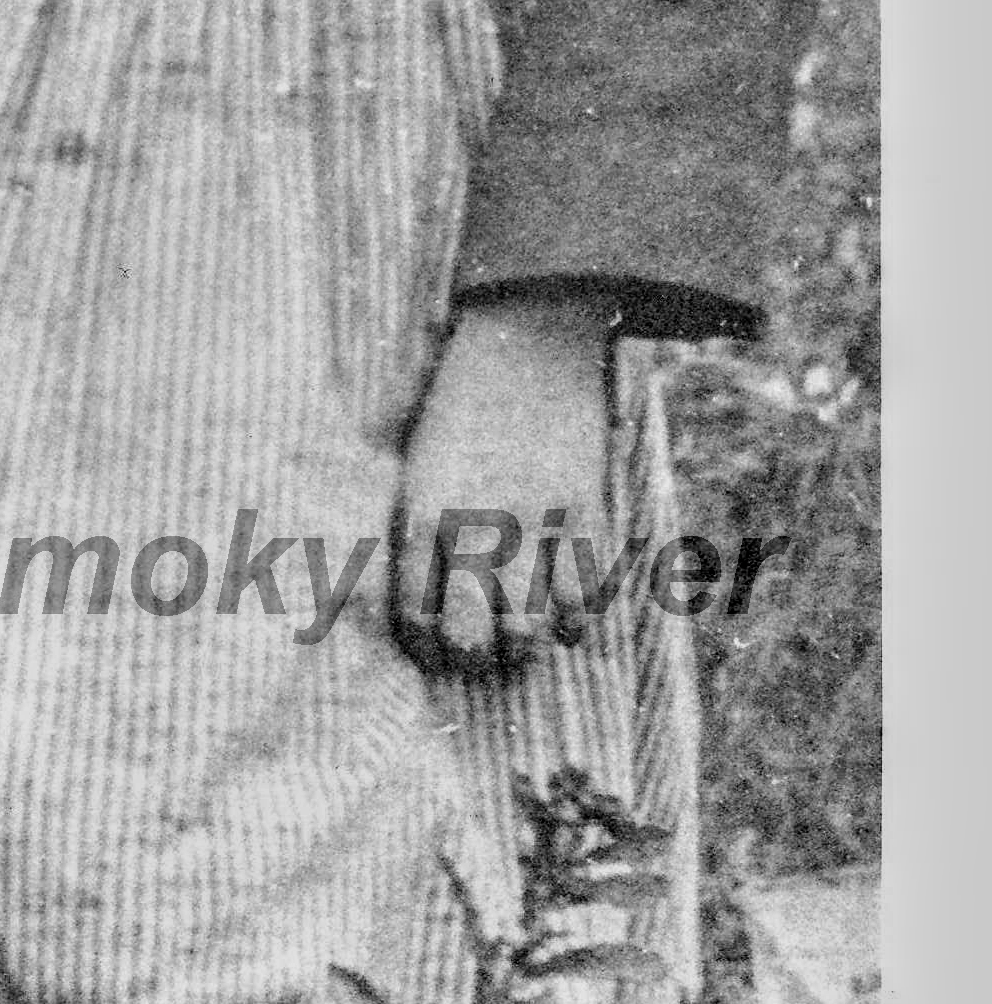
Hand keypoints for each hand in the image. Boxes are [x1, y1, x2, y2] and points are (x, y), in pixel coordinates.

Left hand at [390, 289, 618, 674]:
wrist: (529, 344)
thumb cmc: (460, 410)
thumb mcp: (417, 467)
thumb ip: (418, 532)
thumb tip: (420, 601)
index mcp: (422, 516)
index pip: (416, 613)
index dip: (427, 648)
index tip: (435, 654)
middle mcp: (477, 526)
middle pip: (474, 632)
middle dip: (476, 658)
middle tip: (482, 659)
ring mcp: (536, 522)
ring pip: (533, 623)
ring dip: (527, 647)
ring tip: (524, 647)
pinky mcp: (587, 510)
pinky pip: (588, 591)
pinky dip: (579, 620)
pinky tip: (569, 626)